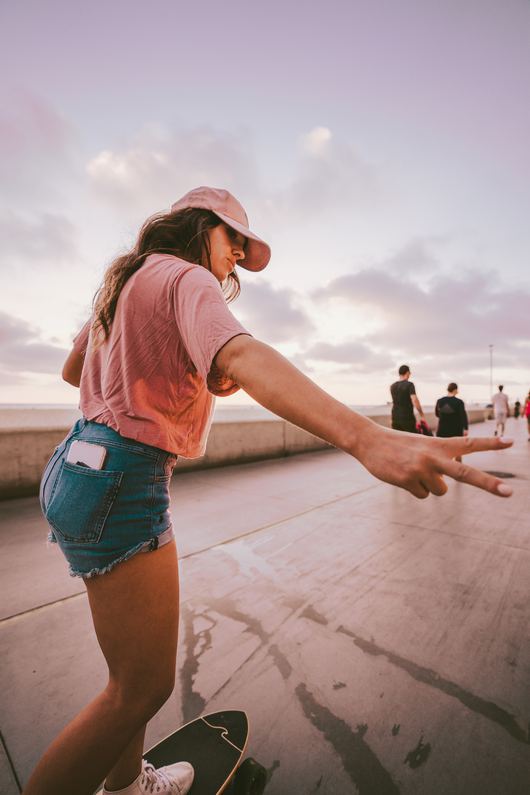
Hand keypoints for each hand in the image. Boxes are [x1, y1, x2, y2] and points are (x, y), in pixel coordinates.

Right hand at [354, 424, 512, 498]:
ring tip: (412, 470)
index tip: (512, 442)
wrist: (370, 441)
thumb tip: (444, 486)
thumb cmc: (399, 445)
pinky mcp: (408, 481)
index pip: (470, 443)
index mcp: (439, 444)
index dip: (491, 443)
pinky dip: (414, 489)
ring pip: (440, 491)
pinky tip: (403, 476)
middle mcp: (433, 456)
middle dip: (489, 484)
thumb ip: (439, 461)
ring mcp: (421, 469)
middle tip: (510, 493)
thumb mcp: (423, 447)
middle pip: (466, 474)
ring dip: (429, 485)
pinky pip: (422, 495)